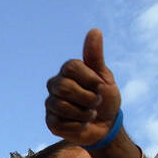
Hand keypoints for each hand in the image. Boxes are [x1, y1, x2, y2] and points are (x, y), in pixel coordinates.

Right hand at [44, 29, 121, 145]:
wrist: (106, 126)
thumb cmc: (105, 98)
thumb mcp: (104, 77)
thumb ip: (96, 57)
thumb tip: (95, 30)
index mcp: (68, 71)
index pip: (71, 67)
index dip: (89, 79)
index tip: (101, 87)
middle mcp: (55, 85)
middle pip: (64, 87)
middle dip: (87, 98)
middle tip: (96, 102)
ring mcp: (51, 104)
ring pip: (62, 106)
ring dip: (84, 114)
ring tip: (90, 115)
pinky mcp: (51, 122)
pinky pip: (61, 123)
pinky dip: (78, 126)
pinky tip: (81, 125)